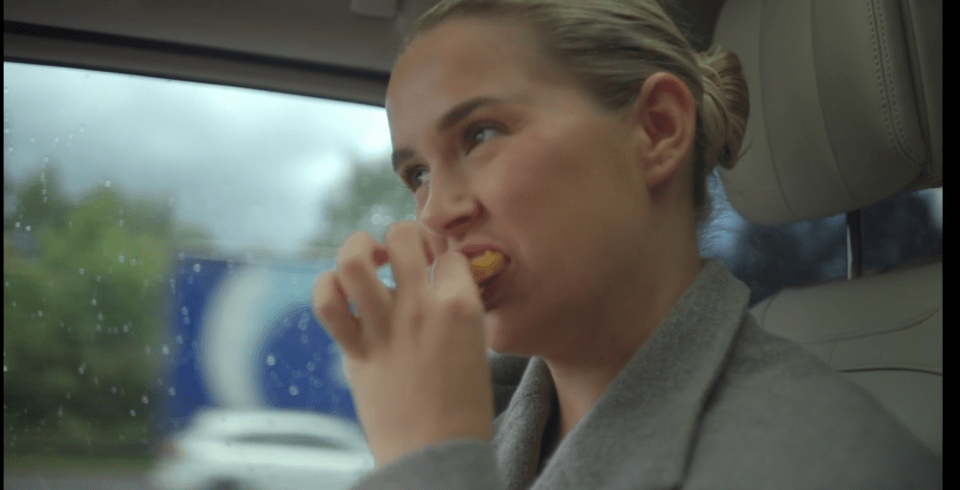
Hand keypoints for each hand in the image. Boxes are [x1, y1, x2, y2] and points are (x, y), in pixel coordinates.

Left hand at [312, 221, 493, 466]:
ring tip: (369, 256)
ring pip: (354, 259)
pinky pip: (327, 303)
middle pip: (403, 235)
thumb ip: (457, 311)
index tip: (439, 267)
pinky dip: (327, 289)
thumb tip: (438, 285)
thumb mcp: (477, 349)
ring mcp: (383, 328)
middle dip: (403, 235)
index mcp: (461, 309)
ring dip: (358, 247)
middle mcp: (419, 309)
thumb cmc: (463, 410)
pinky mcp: (355, 351)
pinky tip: (343, 291)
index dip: (444, 256)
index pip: (450, 253)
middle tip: (404, 255)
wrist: (436, 455)